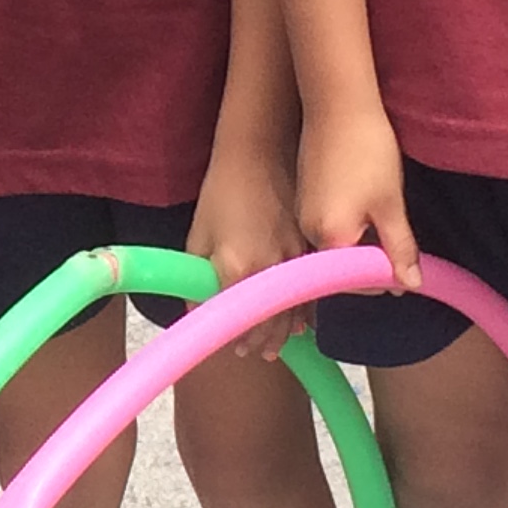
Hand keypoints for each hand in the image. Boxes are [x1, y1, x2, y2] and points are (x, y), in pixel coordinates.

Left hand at [188, 132, 310, 357]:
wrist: (259, 154)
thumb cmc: (221, 192)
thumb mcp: (198, 236)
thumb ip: (197, 280)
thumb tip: (198, 310)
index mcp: (235, 268)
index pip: (236, 320)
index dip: (234, 339)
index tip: (232, 350)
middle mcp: (268, 270)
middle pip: (268, 323)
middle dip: (258, 342)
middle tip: (251, 353)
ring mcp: (293, 261)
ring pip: (292, 312)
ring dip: (282, 334)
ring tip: (272, 348)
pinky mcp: (309, 251)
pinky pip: (310, 293)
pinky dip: (303, 313)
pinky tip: (298, 325)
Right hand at [296, 100, 417, 286]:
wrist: (337, 103)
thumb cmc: (368, 152)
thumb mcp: (390, 204)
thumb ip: (400, 248)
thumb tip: (411, 285)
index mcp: (330, 239)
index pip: (360, 280)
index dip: (387, 276)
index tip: (407, 261)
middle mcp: (309, 232)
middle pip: (345, 265)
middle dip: (373, 258)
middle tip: (397, 234)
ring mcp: (303, 214)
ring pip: (337, 244)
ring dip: (362, 240)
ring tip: (383, 213)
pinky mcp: (304, 197)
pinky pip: (328, 225)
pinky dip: (349, 223)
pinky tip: (365, 200)